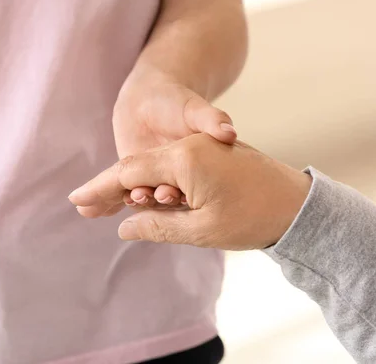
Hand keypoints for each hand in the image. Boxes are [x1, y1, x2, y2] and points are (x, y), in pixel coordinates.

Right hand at [69, 134, 311, 250]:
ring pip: (155, 166)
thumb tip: (125, 227)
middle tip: (83, 207)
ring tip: (106, 207)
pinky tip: (142, 197)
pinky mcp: (211, 155)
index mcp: (185, 159)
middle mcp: (190, 146)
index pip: (129, 172)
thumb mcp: (202, 230)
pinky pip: (172, 167)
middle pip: (138, 166)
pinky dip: (154, 183)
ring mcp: (201, 148)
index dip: (101, 188)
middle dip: (111, 187)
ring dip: (131, 186)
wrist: (299, 205)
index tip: (76, 200)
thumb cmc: (254, 219)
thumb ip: (158, 226)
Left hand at [112, 70, 236, 209]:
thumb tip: (230, 131)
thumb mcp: (196, 109)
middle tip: (137, 198)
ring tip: (101, 206)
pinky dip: (102, 203)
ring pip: (136, 199)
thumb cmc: (177, 102)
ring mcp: (149, 184)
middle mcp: (171, 182)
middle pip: (159, 198)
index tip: (166, 193)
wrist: (151, 99)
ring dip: (119, 204)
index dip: (175, 191)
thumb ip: (211, 120)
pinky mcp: (129, 183)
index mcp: (191, 171)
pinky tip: (87, 210)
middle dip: (148, 201)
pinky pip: (116, 195)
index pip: (184, 186)